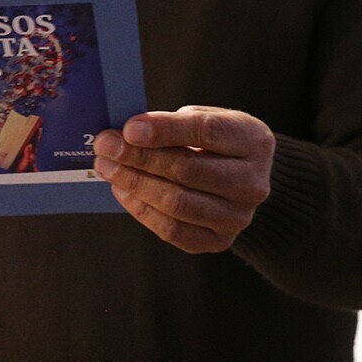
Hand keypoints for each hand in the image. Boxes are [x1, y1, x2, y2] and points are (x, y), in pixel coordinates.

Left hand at [94, 106, 274, 252]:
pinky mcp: (220, 241)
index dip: (165, 130)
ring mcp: (238, 217)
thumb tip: (127, 135)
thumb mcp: (206, 119)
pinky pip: (174, 230)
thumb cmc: (215, 143)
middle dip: (140, 158)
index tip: (129, 129)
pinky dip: (142, 210)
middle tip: (106, 147)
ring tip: (108, 168)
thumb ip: (174, 124)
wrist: (241, 179)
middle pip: (188, 171)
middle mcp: (253, 183)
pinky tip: (122, 191)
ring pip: (177, 203)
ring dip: (135, 184)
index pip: (207, 132)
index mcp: (254, 141)